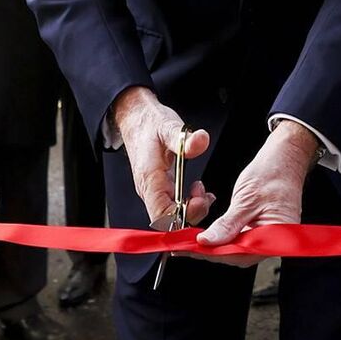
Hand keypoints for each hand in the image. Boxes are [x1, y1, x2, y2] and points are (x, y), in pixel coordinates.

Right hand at [111, 86, 213, 231]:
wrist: (135, 118)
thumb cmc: (149, 124)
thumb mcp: (168, 126)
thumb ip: (185, 138)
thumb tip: (201, 141)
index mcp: (150, 179)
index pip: (162, 215)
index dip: (183, 216)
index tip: (199, 200)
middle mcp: (149, 190)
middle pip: (168, 221)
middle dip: (191, 213)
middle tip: (205, 195)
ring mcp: (153, 190)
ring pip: (171, 216)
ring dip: (192, 209)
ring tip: (204, 193)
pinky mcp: (159, 187)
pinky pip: (173, 206)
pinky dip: (188, 204)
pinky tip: (200, 193)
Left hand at [195, 119, 319, 265]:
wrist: (285, 157)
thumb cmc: (274, 173)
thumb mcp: (246, 199)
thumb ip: (227, 225)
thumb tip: (208, 241)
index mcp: (277, 236)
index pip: (241, 254)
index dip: (214, 253)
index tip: (192, 249)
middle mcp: (274, 241)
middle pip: (238, 255)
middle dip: (212, 251)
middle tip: (186, 245)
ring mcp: (267, 236)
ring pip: (237, 248)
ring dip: (216, 245)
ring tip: (192, 240)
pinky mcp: (260, 229)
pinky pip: (240, 239)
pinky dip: (224, 236)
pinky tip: (209, 234)